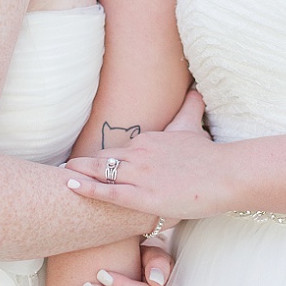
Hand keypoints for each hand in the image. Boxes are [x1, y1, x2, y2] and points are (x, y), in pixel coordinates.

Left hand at [64, 89, 227, 218]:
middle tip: (60, 167)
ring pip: (101, 171)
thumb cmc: (211, 155)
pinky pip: (109, 191)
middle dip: (82, 164)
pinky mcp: (144, 195)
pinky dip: (87, 188)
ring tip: (58, 175)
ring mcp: (140, 174)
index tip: (82, 161)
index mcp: (147, 140)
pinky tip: (70, 185)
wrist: (227, 174)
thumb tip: (196, 90)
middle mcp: (138, 154)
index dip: (99, 158)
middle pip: (103, 159)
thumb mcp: (193, 126)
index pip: (116, 149)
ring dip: (79, 173)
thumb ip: (189, 108)